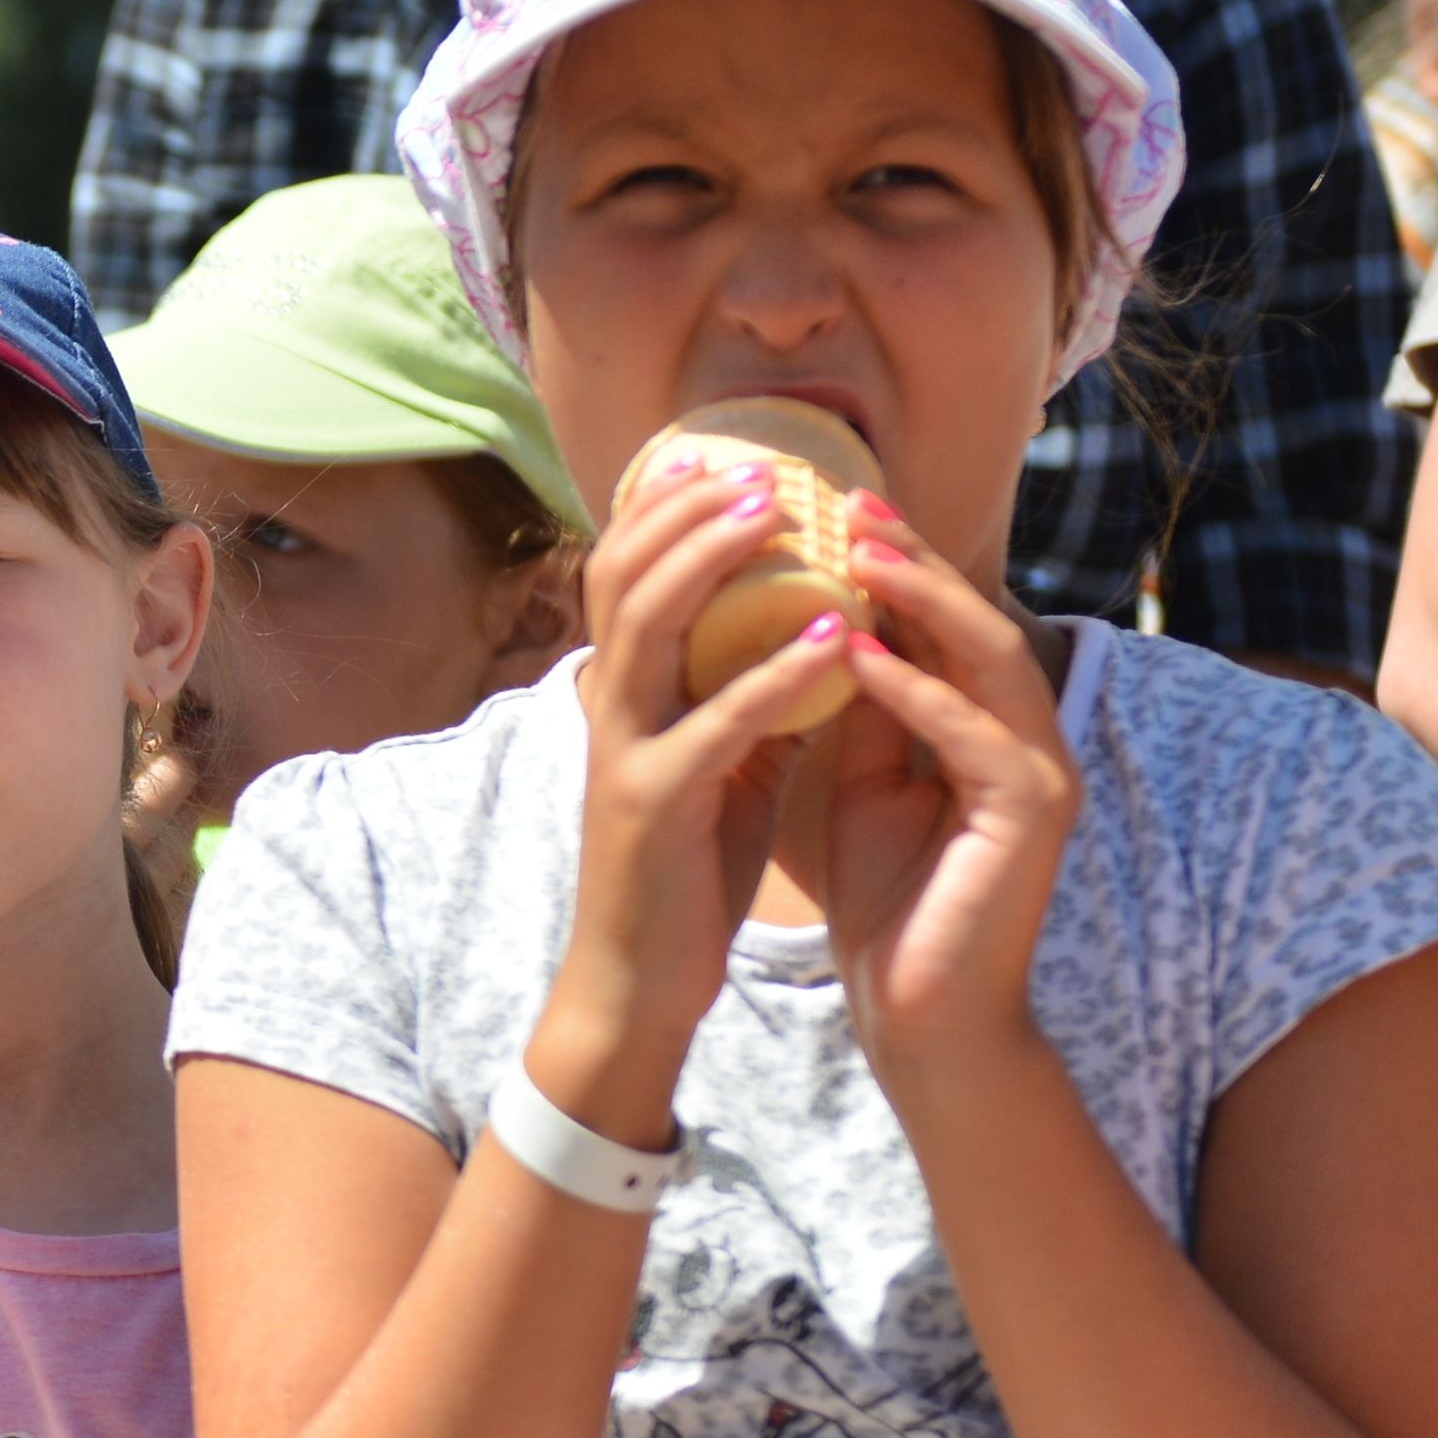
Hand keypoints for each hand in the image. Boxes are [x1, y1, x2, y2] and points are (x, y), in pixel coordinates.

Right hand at [527, 440, 855, 1142]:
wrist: (640, 980)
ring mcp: (626, 752)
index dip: (663, 510)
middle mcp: (609, 708)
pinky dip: (773, 674)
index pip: (624, 573)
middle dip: (688, 512)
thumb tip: (814, 631)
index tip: (720, 456)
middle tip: (759, 468)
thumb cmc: (686, 871)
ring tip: (778, 516)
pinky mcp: (655, 806)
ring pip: (651, 625)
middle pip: (625, 575)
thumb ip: (751, 697)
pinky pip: (718, 724)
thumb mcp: (723, 767)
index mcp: (623, 694)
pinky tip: (828, 638)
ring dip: (715, 560)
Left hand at [802, 496, 1082, 1095]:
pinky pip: (973, 733)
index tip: (833, 509)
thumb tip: (824, 617)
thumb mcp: (860, 781)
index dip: (899, 565)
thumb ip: (861, 706)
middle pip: (980, 622)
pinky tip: (855, 651)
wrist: (918, 1015)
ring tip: (858, 552)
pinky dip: (914, 688)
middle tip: (852, 502)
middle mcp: (1030, 741)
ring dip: (922, 602)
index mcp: (992, 729)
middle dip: (917, 560)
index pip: (950, 626)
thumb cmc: (888, 902)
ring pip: (992, 659)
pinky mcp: (1033, 818)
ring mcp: (1042, 776)